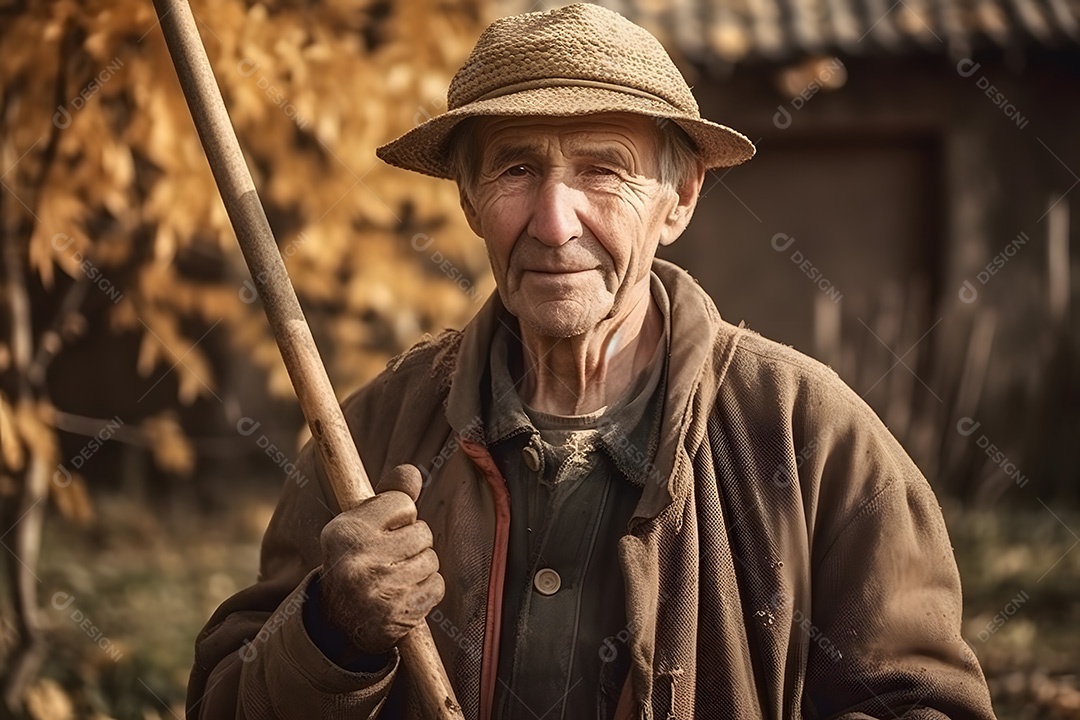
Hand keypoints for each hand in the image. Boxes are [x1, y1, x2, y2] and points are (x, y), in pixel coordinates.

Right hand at [318, 464, 443, 654]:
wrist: (337, 622)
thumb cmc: (355, 561)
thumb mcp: (360, 524)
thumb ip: (390, 495)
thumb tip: (413, 471)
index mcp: (346, 531)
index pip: (403, 503)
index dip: (401, 516)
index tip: (385, 530)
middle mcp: (359, 559)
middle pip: (423, 532)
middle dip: (414, 543)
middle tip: (392, 556)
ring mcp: (380, 589)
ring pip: (431, 560)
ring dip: (421, 567)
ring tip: (397, 575)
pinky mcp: (399, 614)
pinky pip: (436, 586)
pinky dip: (427, 589)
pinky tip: (405, 593)